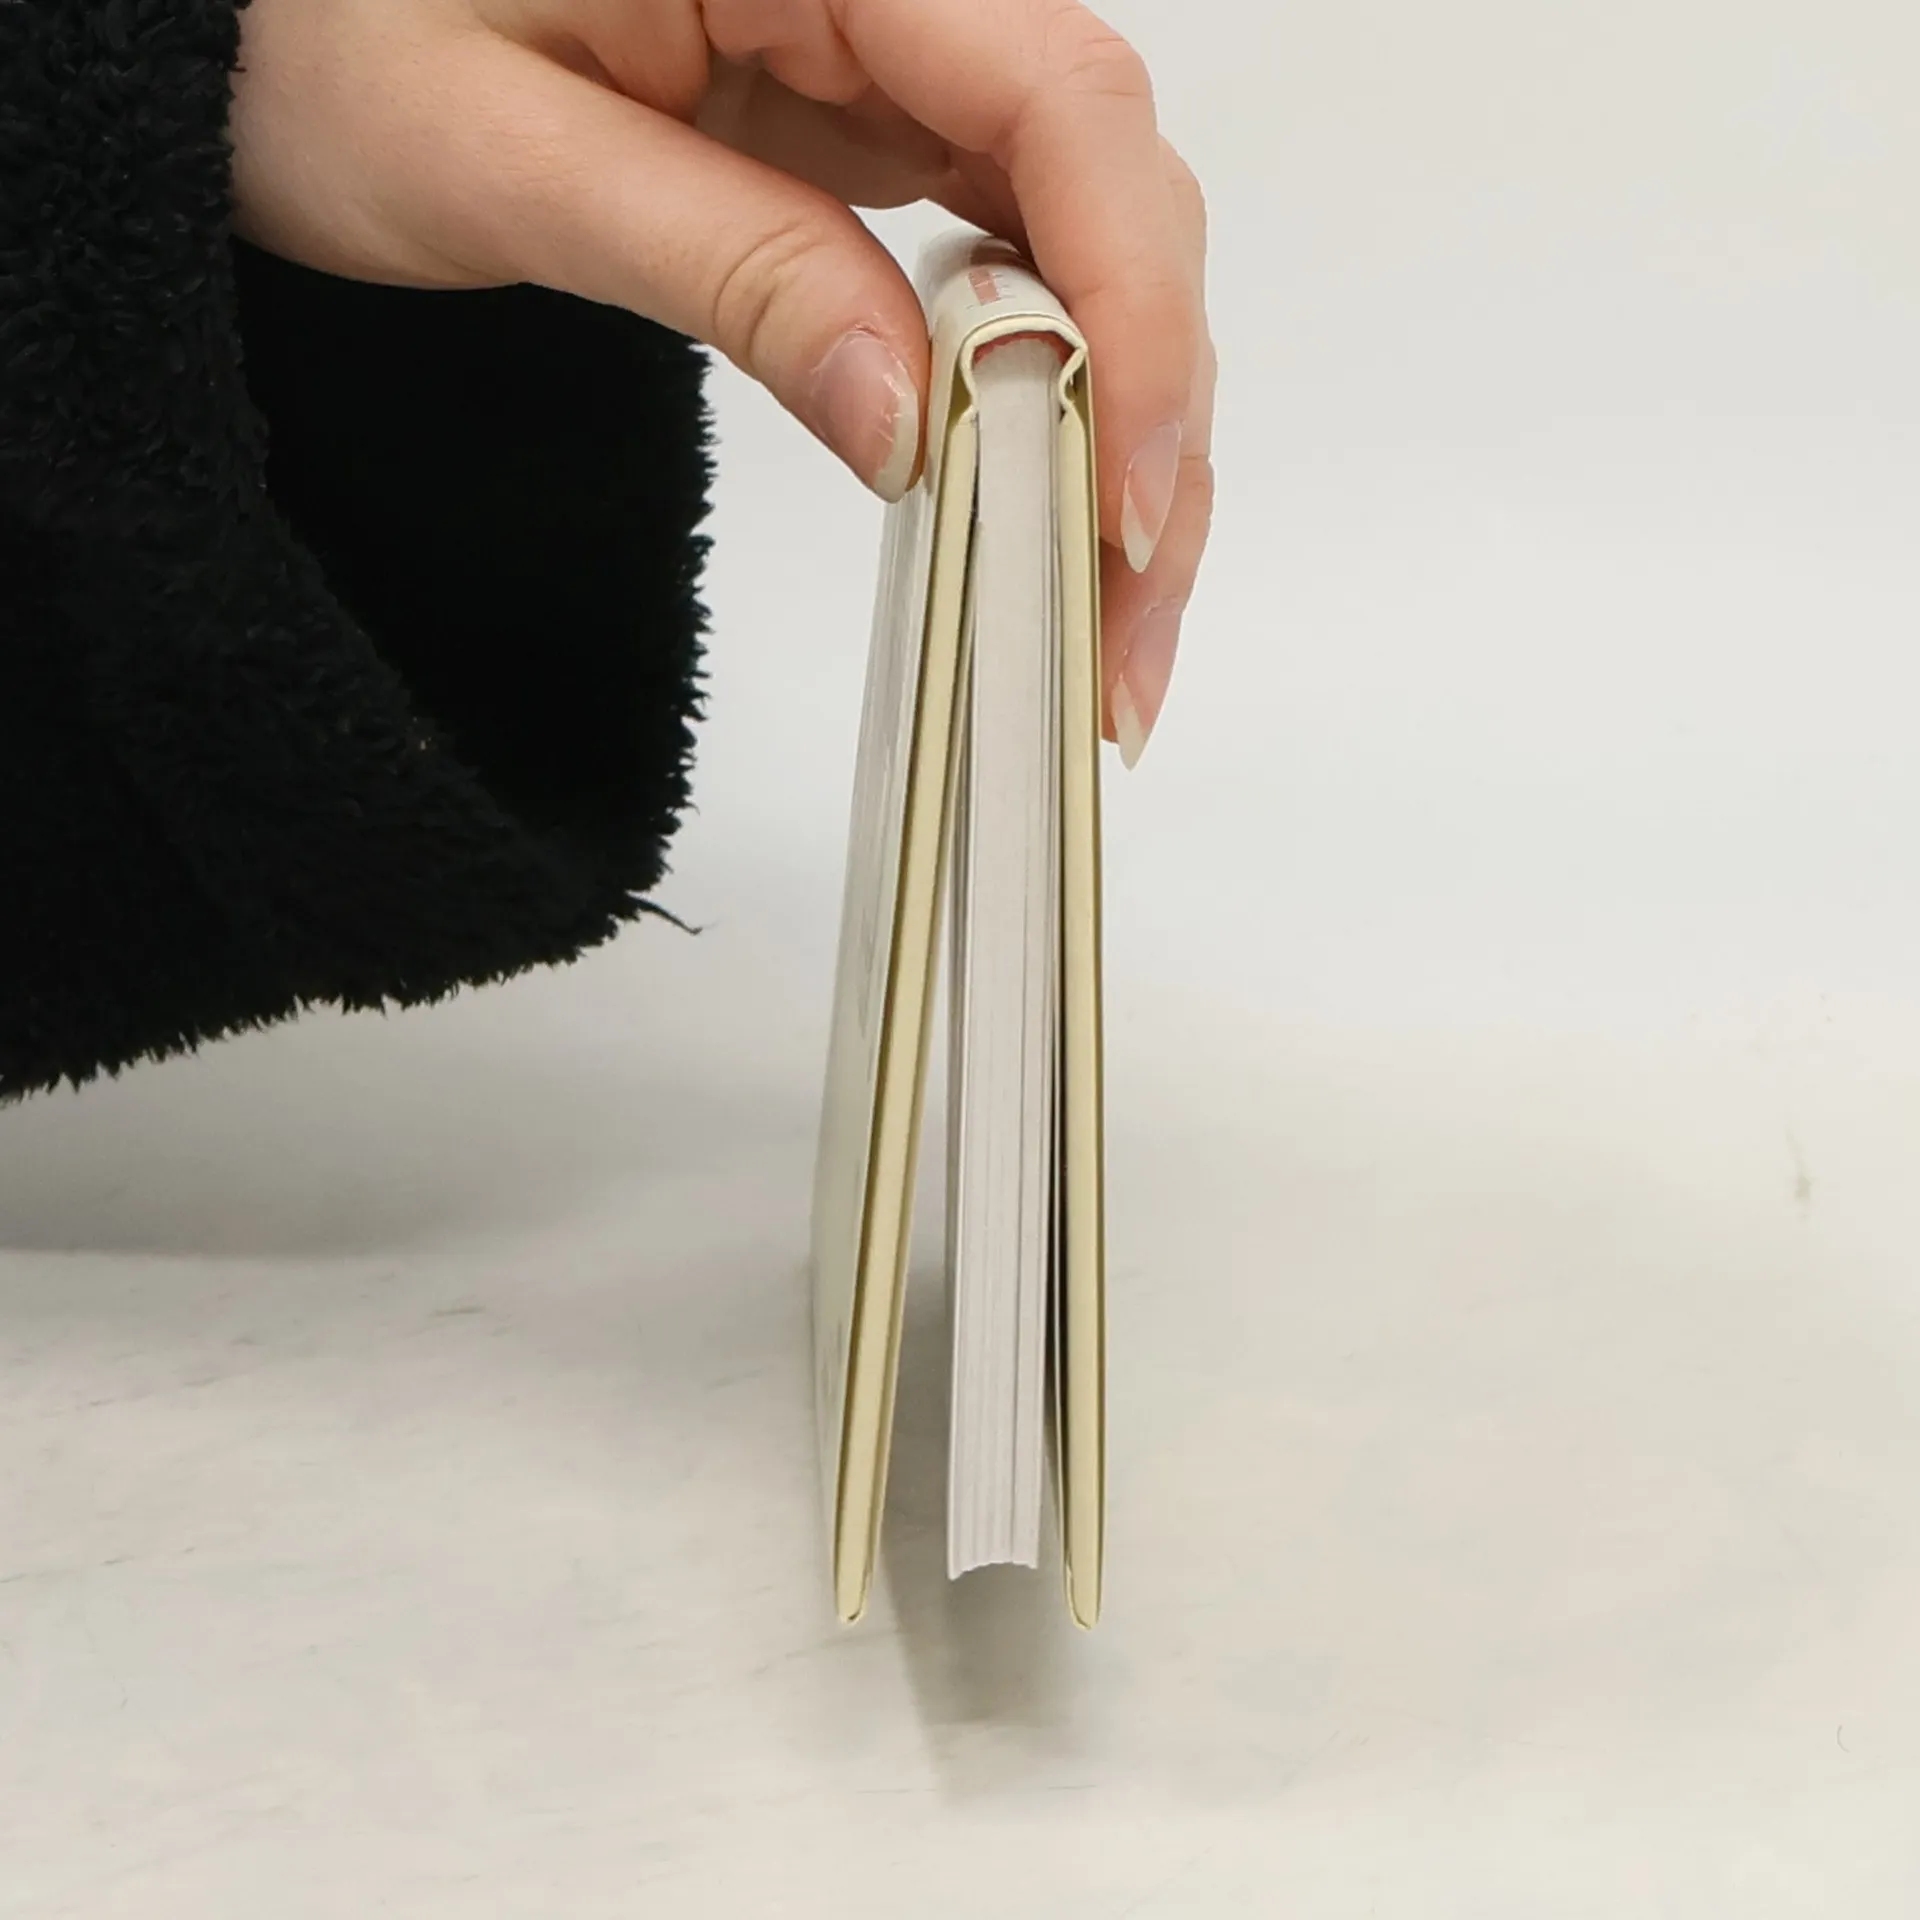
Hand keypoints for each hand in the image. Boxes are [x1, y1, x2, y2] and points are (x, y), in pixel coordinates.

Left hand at [230, 0, 1213, 761]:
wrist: (248, 22)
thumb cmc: (308, 32)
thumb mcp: (502, 157)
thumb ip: (728, 268)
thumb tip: (919, 423)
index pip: (1059, 104)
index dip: (1134, 308)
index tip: (1127, 496)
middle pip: (1112, 190)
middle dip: (1152, 417)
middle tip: (1126, 628)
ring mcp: (883, 69)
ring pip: (1082, 244)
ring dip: (1115, 437)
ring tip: (1102, 620)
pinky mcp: (862, 143)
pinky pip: (1002, 267)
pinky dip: (1039, 403)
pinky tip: (1037, 509)